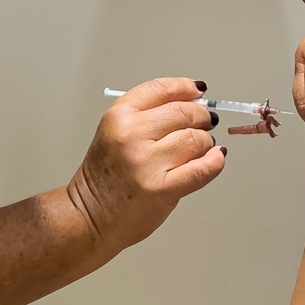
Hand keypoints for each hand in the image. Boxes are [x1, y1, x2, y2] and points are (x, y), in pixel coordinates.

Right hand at [67, 78, 225, 251]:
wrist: (89, 216)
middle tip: (205, 122)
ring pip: (196, 138)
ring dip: (206, 142)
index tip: (197, 90)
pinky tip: (215, 159)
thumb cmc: (105, 177)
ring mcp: (147, 162)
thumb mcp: (115, 133)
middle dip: (200, 116)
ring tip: (200, 149)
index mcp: (119, 116)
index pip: (161, 89)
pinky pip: (203, 168)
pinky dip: (214, 162)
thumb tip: (192, 104)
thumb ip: (148, 117)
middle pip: (183, 112)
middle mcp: (131, 135)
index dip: (185, 87)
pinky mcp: (162, 189)